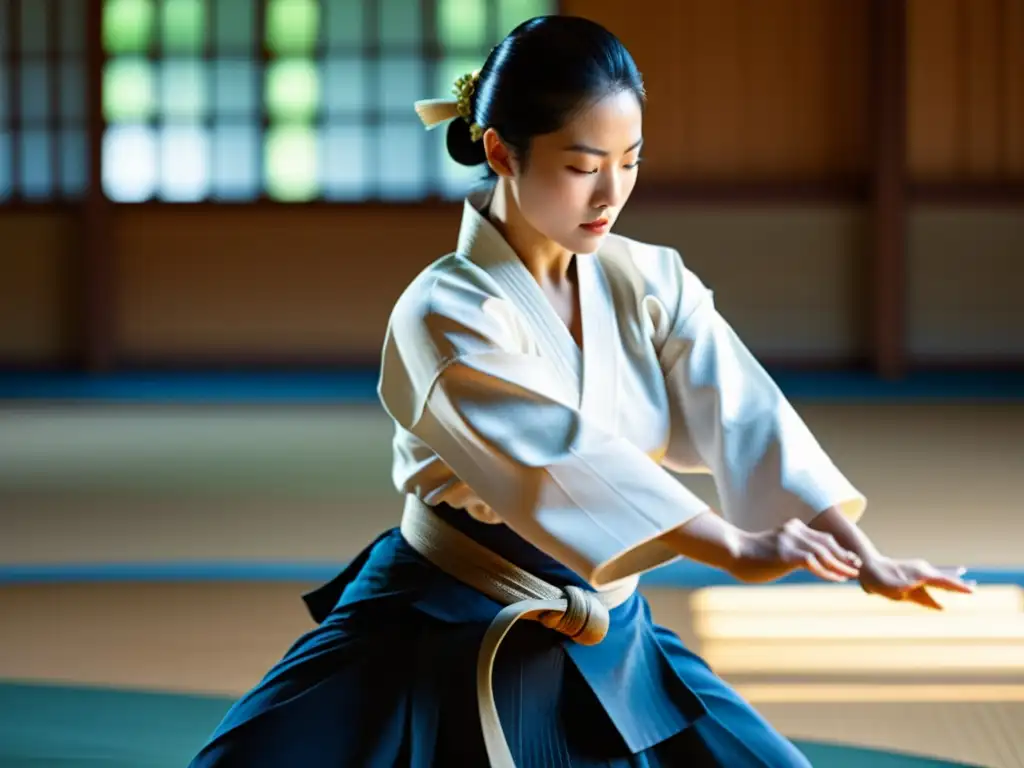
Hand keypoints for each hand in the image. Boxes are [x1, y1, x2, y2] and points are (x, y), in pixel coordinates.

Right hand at [737, 518, 862, 583]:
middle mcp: (794, 531)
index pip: (822, 537)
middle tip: (857, 566)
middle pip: (827, 543)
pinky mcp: (786, 554)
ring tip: (852, 575)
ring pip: (823, 552)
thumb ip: (790, 551)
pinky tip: (836, 579)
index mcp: (792, 527)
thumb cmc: (750, 554)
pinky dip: (827, 571)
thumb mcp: (774, 548)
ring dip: (840, 565)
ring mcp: (790, 541)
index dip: (838, 549)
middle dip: (844, 556)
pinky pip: (813, 563)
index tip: (849, 559)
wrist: (732, 551)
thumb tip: (802, 562)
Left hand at [858, 556, 974, 609]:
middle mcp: (921, 571)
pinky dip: (938, 588)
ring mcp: (917, 573)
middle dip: (957, 585)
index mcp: (919, 574)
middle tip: (973, 589)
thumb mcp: (893, 589)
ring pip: (937, 581)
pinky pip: (928, 585)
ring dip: (950, 585)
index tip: (971, 591)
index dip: (957, 587)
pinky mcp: (912, 578)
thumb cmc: (879, 579)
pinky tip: (942, 597)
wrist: (867, 567)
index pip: (943, 581)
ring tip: (967, 585)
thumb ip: (912, 593)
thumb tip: (926, 598)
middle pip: (943, 580)